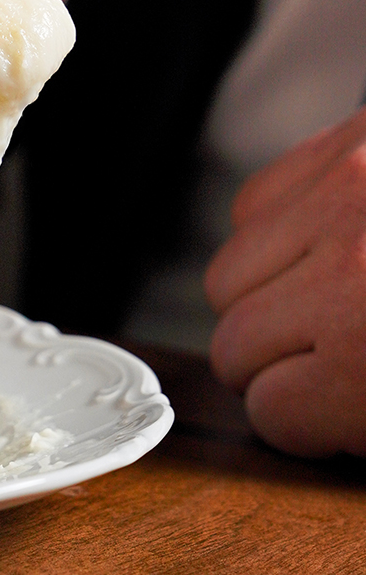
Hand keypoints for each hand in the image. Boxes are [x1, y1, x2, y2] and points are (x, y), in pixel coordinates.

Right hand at [205, 106, 365, 456]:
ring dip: (263, 298)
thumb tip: (322, 429)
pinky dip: (276, 233)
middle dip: (272, 366)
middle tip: (321, 366)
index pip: (274, 411)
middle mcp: (347, 267)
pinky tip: (324, 244)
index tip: (326, 419)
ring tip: (323, 302)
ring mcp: (341, 195)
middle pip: (234, 344)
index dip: (302, 423)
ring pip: (226, 275)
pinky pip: (252, 204)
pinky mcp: (340, 145)